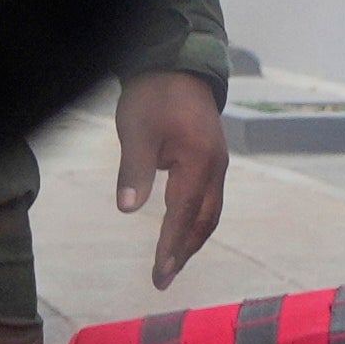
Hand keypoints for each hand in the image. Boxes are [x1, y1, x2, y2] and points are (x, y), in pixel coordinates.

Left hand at [112, 68, 228, 287]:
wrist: (177, 65)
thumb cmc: (153, 95)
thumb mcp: (136, 129)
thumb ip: (134, 170)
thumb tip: (126, 209)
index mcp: (199, 163)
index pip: (183, 216)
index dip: (170, 246)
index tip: (159, 273)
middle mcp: (215, 170)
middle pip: (203, 223)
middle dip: (183, 252)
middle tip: (164, 278)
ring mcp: (218, 166)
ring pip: (209, 214)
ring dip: (192, 241)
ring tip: (173, 262)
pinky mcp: (213, 161)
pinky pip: (209, 201)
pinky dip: (196, 222)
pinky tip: (183, 230)